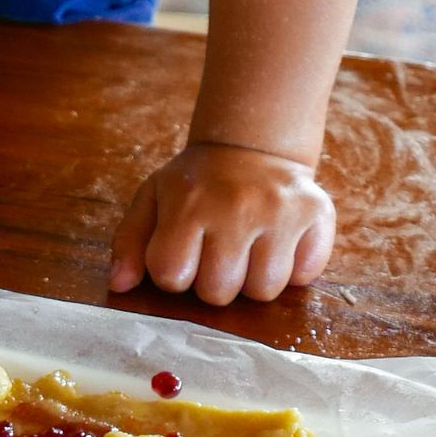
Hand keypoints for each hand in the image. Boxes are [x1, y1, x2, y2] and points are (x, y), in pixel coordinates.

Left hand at [108, 140, 335, 304]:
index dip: (175, 273)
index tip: (184, 252)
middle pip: (219, 291)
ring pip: (265, 290)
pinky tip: (280, 244)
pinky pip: (305, 275)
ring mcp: (280, 211)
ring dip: (253, 280)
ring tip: (249, 250)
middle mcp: (237, 207)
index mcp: (189, 204)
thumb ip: (130, 242)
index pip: (172, 275)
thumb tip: (119, 284)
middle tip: (218, 252)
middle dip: (214, 281)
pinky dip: (294, 268)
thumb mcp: (153, 199)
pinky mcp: (317, 213)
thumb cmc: (196, 183)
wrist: (251, 145)